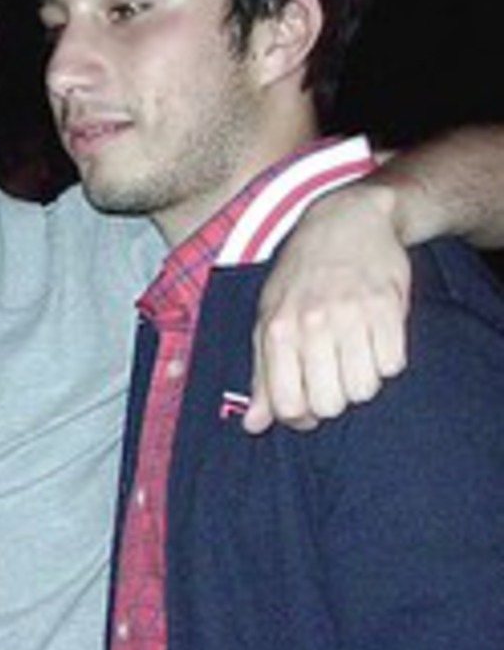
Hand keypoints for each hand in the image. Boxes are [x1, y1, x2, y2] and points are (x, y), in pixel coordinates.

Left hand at [246, 181, 408, 432]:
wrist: (346, 222)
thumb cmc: (299, 278)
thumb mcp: (268, 320)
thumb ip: (261, 376)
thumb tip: (254, 426)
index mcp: (277, 331)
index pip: (289, 406)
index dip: (300, 418)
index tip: (308, 407)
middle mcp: (311, 324)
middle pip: (330, 405)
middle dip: (334, 399)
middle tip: (334, 374)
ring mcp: (351, 315)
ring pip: (364, 389)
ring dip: (363, 381)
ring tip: (355, 354)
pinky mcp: (388, 306)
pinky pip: (394, 365)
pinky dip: (388, 361)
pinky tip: (376, 340)